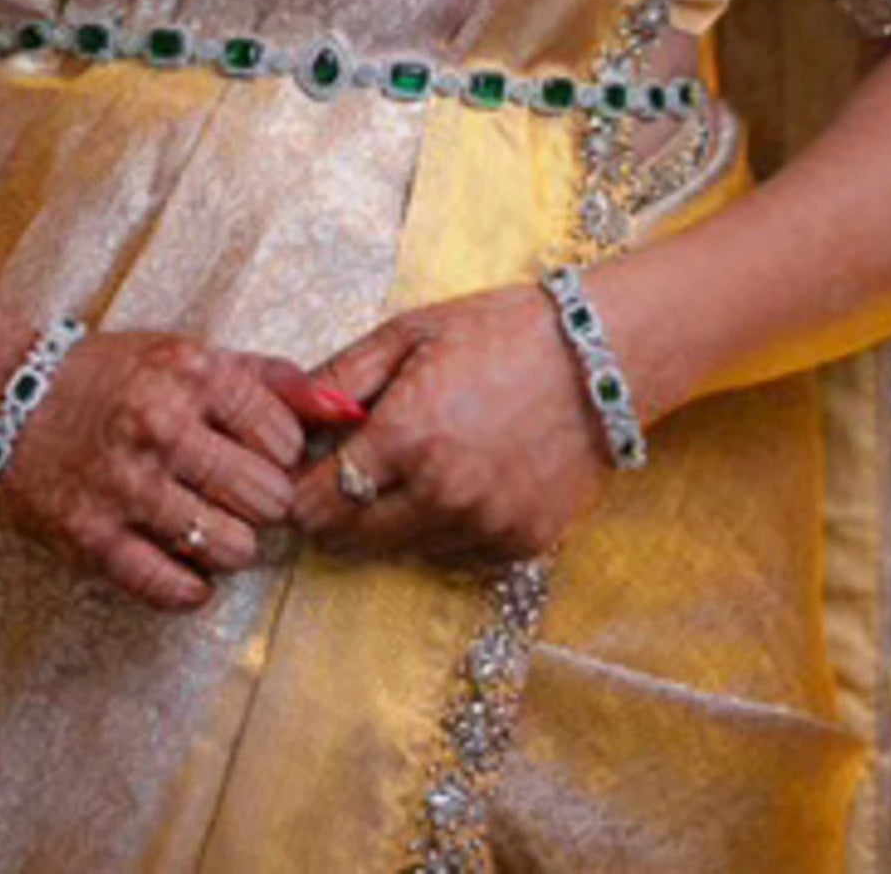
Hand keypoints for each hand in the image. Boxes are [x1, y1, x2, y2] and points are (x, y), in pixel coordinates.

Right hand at [0, 330, 312, 610]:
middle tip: (234, 497)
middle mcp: (158, 426)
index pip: (284, 438)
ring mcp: (124, 486)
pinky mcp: (91, 538)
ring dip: (229, 545)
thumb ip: (271, 380)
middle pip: (267, 499)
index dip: (278, 456)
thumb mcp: (185, 357)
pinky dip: (190, 585)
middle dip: (260, 504)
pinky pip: (176, 589)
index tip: (252, 455)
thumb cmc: (106, 377)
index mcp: (187, 374)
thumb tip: (349, 414)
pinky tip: (178, 559)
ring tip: (204, 525)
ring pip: (232, 548)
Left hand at [279, 285, 614, 568]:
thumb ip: (339, 377)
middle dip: (331, 515)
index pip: (318, 502)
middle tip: (333, 482)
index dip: (296, 494)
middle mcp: (445, 495)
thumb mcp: (406, 334)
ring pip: (402, 550)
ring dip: (387, 523)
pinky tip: (451, 485)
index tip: (296, 480)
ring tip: (404, 472)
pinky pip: (456, 555)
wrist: (600, 359)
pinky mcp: (523, 543)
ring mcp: (488, 526)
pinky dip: (440, 530)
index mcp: (406, 438)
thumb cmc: (498, 334)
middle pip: (351, 538)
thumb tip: (290, 413)